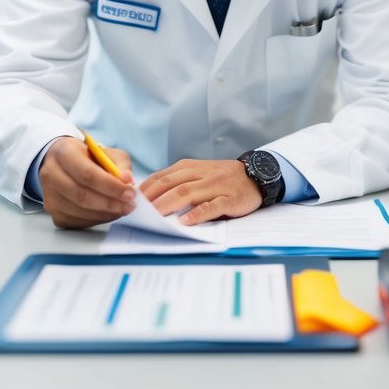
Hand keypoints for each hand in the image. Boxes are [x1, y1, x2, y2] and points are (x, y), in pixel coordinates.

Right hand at [39, 136, 134, 228]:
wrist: (64, 164)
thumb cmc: (87, 158)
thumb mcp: (106, 152)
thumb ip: (120, 164)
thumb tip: (128, 181)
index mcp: (63, 153)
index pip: (87, 174)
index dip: (110, 186)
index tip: (130, 192)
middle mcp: (51, 174)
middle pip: (82, 196)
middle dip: (110, 203)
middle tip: (130, 205)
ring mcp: (49, 196)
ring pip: (80, 211)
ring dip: (106, 214)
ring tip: (123, 209)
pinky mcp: (54, 213)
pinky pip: (78, 222)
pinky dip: (97, 220)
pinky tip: (109, 213)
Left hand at [139, 158, 261, 224]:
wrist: (258, 175)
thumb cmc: (222, 179)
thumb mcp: (199, 174)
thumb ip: (179, 182)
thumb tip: (151, 198)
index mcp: (190, 167)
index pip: (162, 176)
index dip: (145, 189)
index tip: (130, 201)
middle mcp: (202, 173)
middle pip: (171, 184)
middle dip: (152, 198)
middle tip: (137, 212)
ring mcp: (216, 185)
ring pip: (188, 193)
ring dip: (168, 205)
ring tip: (154, 217)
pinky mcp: (230, 198)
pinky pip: (212, 206)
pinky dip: (197, 214)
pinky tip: (185, 222)